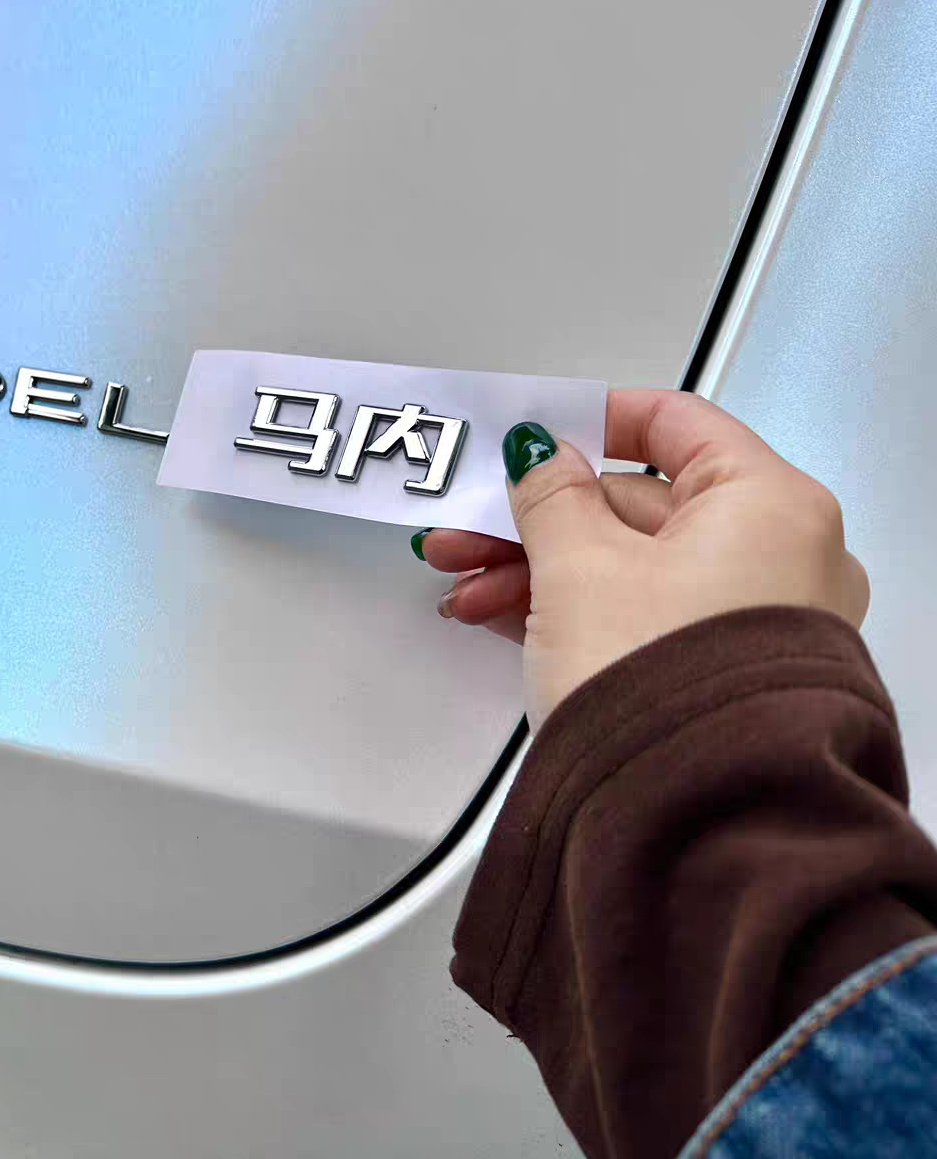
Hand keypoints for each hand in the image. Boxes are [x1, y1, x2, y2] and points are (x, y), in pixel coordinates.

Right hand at [414, 390, 868, 719]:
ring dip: (536, 569)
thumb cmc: (665, 693)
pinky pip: (636, 617)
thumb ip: (549, 494)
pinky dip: (569, 611)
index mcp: (769, 505)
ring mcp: (751, 622)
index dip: (595, 418)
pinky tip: (499, 615)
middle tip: (470, 522)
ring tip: (466, 584)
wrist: (688, 826)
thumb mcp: (578, 567)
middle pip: (635, 506)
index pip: (676, 423)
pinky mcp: (716, 673)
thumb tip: (540, 455)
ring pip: (626, 567)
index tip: (537, 430)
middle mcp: (778, 558)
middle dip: (536, 519)